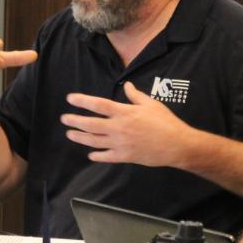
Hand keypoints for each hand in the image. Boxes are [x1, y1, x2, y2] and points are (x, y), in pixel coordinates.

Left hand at [61, 81, 191, 167]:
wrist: (177, 144)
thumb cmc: (166, 122)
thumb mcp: (151, 104)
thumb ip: (136, 95)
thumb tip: (127, 86)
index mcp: (125, 112)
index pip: (98, 105)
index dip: (82, 101)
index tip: (70, 99)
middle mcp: (119, 128)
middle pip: (91, 124)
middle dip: (75, 121)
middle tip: (65, 119)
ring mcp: (121, 143)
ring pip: (94, 141)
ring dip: (80, 138)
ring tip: (70, 134)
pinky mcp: (125, 156)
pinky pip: (106, 156)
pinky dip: (97, 155)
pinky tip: (90, 154)